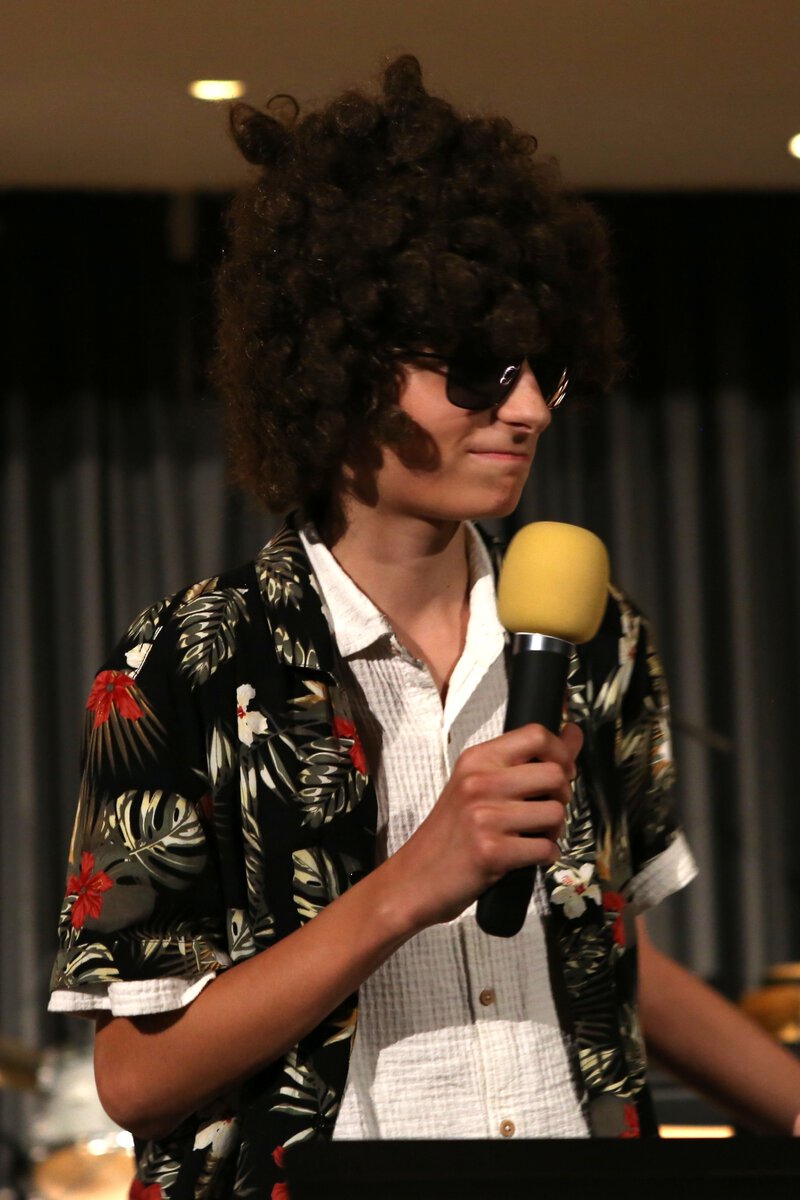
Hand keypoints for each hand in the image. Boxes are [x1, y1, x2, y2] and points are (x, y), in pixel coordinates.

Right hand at [384, 722, 582, 931]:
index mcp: (476, 759)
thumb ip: (524, 760)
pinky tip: (525, 856)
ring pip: (556, 813)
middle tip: (544, 810)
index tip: (562, 770)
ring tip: (531, 836)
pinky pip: (546, 848)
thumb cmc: (449, 833)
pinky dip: (544, 856)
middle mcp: (480, 782)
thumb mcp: (476, 785)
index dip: (561, 752)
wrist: (414, 878)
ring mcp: (485, 816)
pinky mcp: (492, 851)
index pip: (537, 734)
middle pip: (555, 774)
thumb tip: (572, 733)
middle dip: (562, 796)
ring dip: (553, 830)